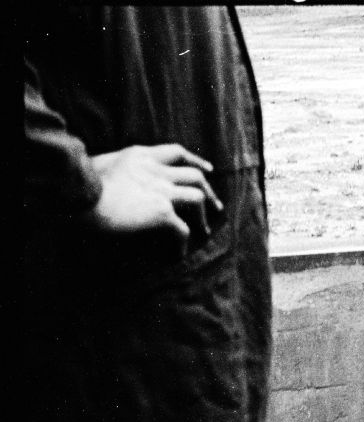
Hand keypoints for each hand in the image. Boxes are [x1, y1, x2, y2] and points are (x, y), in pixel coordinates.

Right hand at [88, 144, 222, 253]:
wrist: (75, 195)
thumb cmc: (77, 184)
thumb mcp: (99, 166)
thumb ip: (116, 168)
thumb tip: (112, 178)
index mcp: (140, 155)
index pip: (177, 153)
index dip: (196, 161)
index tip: (208, 169)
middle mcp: (155, 170)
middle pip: (196, 176)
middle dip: (209, 191)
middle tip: (216, 206)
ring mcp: (162, 190)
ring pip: (198, 199)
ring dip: (203, 217)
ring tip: (203, 231)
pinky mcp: (162, 212)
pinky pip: (183, 230)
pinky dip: (181, 244)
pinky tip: (176, 254)